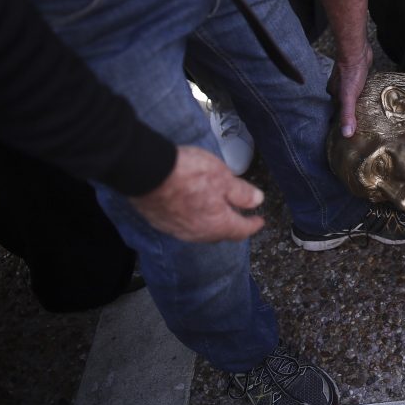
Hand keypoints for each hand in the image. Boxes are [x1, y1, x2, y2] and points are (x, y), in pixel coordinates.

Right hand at [129, 146, 264, 241]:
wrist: (146, 171)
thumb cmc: (186, 173)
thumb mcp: (223, 177)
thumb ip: (241, 192)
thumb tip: (257, 201)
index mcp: (217, 225)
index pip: (240, 230)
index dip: (252, 225)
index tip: (259, 222)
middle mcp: (197, 233)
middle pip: (220, 233)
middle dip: (231, 225)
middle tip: (239, 214)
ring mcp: (176, 229)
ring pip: (201, 230)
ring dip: (211, 222)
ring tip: (217, 209)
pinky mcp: (160, 221)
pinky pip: (183, 224)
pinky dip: (193, 217)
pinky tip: (193, 206)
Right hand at [328, 42, 373, 137]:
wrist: (357, 51)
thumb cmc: (351, 72)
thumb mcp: (348, 96)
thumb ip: (347, 115)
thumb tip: (346, 134)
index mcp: (333, 94)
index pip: (336, 112)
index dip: (341, 121)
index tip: (349, 132)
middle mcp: (338, 88)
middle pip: (344, 104)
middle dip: (350, 113)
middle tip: (360, 125)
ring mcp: (348, 82)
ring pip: (352, 97)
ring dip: (358, 104)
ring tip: (367, 114)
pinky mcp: (358, 76)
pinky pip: (360, 89)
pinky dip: (364, 94)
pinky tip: (370, 98)